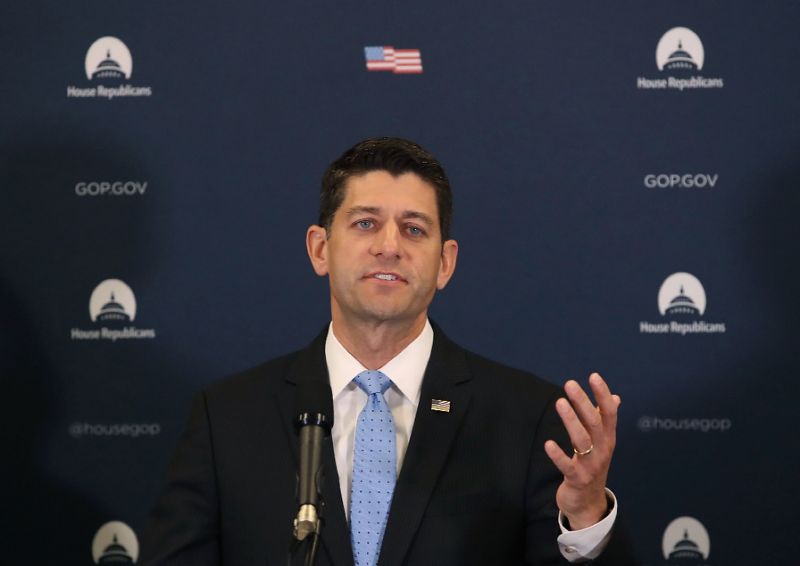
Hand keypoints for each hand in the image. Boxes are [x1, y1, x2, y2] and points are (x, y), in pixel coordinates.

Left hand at [544, 373, 620, 529]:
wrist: (589, 504)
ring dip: (571, 421)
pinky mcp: (577, 479)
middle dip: (583, 403)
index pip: (609, 414)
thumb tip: (615, 398)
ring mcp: (591, 466)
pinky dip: (558, 455)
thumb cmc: (593, 466)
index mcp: (608, 439)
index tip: (593, 376)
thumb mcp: (602, 444)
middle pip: (595, 423)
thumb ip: (605, 420)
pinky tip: (548, 444)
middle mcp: (602, 450)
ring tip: (560, 402)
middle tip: (570, 384)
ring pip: (582, 441)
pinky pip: (568, 466)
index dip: (603, 395)